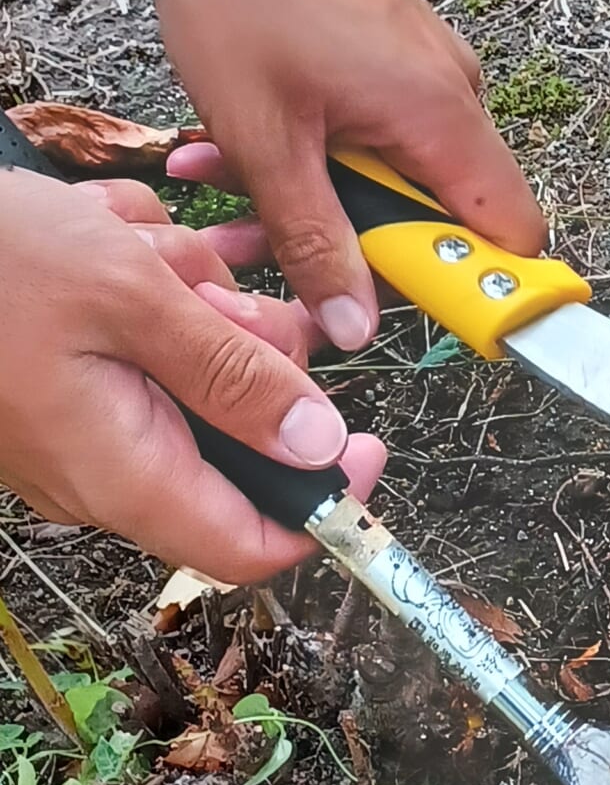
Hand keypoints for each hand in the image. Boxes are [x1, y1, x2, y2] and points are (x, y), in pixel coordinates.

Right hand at [0, 174, 384, 578]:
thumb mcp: (131, 296)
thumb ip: (232, 374)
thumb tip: (320, 446)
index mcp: (121, 471)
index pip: (248, 549)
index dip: (323, 506)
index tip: (369, 442)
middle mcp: (102, 464)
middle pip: (235, 437)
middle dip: (244, 350)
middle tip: (211, 288)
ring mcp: (80, 420)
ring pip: (192, 370)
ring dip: (189, 295)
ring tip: (136, 244)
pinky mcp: (65, 377)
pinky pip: (143, 339)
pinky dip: (146, 282)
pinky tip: (109, 235)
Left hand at [129, 0, 544, 350]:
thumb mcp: (265, 137)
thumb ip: (316, 239)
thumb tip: (357, 325)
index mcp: (440, 118)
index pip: (511, 235)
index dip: (482, 290)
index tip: (430, 319)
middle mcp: (453, 95)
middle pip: (446, 214)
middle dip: (361, 246)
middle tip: (275, 247)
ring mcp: (423, 71)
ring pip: (394, 174)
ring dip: (320, 197)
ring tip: (230, 182)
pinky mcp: (392, 52)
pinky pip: (372, 130)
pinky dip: (315, 149)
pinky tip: (242, 141)